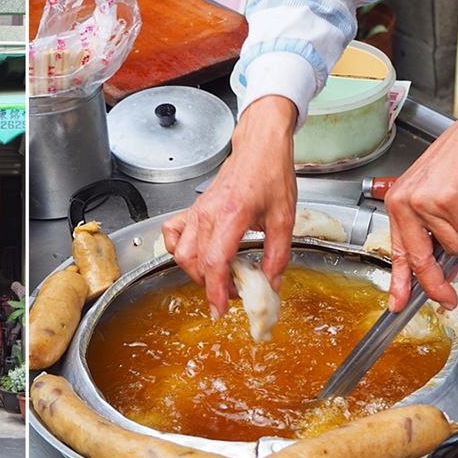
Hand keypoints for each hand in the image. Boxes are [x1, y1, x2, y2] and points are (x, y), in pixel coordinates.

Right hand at [162, 96, 297, 318]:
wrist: (259, 147)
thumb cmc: (272, 175)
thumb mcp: (285, 219)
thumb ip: (278, 256)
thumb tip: (271, 283)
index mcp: (233, 215)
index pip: (215, 261)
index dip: (215, 290)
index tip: (219, 309)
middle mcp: (209, 214)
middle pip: (195, 263)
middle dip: (211, 285)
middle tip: (233, 291)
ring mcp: (197, 212)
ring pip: (181, 253)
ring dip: (196, 272)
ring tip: (218, 276)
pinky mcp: (193, 209)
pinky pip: (172, 234)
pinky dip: (176, 250)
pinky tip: (194, 255)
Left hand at [384, 70, 457, 311]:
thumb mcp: (439, 197)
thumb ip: (437, 230)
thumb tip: (444, 265)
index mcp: (399, 202)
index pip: (398, 249)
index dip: (399, 280)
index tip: (398, 301)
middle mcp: (407, 202)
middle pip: (420, 259)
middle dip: (435, 284)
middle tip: (447, 298)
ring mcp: (426, 202)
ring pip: (457, 247)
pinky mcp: (448, 201)